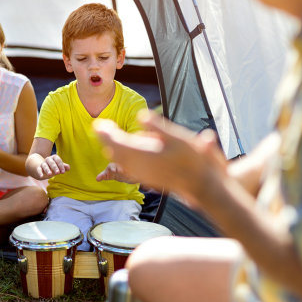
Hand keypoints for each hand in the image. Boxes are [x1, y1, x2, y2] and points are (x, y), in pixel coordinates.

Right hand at [35, 155, 69, 179]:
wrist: (45, 169)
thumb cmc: (55, 167)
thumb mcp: (59, 167)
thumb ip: (64, 167)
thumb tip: (68, 167)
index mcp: (54, 157)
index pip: (58, 160)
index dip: (61, 166)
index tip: (63, 172)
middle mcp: (48, 159)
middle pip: (51, 162)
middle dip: (55, 167)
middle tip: (58, 173)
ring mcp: (43, 163)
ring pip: (45, 165)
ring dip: (47, 170)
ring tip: (50, 175)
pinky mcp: (39, 167)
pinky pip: (39, 169)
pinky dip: (40, 172)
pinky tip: (41, 176)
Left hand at [93, 110, 227, 205]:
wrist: (203, 186)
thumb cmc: (193, 160)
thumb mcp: (178, 137)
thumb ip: (157, 127)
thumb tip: (141, 115)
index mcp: (143, 154)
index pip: (115, 142)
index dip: (105, 132)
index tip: (99, 123)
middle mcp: (139, 167)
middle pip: (114, 151)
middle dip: (105, 139)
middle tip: (100, 127)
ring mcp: (143, 175)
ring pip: (119, 162)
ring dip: (112, 148)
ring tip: (108, 137)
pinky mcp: (148, 180)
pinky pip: (127, 168)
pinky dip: (120, 159)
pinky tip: (123, 155)